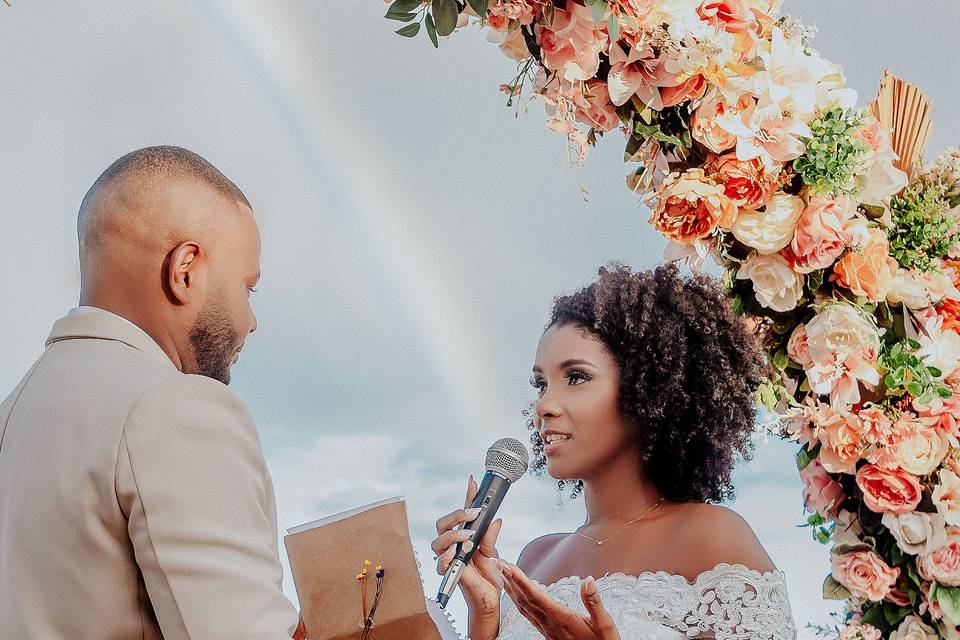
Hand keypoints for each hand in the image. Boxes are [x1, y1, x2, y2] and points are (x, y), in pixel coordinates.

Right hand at [432, 475, 503, 619]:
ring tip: (468, 537)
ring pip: (437, 541)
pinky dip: (445, 558)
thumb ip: (490, 536)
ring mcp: (450, 558)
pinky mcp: (449, 572)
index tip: (473, 481)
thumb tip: (496, 519)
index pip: (463, 513)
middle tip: (474, 515)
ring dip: (452, 535)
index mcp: (465, 536)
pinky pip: (439, 563)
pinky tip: (454, 555)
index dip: (467, 496)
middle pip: (442, 523)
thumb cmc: (489, 575)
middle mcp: (454, 545)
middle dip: (456, 516)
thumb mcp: (493, 553)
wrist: (489, 599)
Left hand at [498, 561, 619, 639]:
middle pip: (525, 600)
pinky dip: (520, 600)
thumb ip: (594, 603)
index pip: (537, 597)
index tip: (509, 568)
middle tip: (498, 564)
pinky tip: (518, 594)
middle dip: (510, 581)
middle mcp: (551, 625)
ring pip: (524, 608)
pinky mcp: (549, 632)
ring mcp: (548, 630)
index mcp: (563, 619)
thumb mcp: (605, 625)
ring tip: (501, 575)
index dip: (521, 582)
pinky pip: (529, 614)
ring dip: (511, 590)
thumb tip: (588, 580)